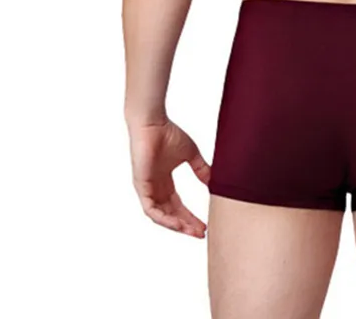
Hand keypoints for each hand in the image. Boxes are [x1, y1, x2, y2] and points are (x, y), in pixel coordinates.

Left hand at [127, 118, 210, 237]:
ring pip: (160, 216)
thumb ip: (201, 169)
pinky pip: (151, 210)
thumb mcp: (191, 155)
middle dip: (186, 225)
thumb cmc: (168, 133)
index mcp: (164, 181)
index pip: (178, 206)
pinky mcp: (141, 187)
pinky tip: (177, 224)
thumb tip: (214, 182)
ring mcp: (147, 189)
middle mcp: (155, 188)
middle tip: (201, 233)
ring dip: (176, 225)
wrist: (153, 123)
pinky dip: (164, 219)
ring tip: (191, 231)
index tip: (204, 225)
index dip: (191, 217)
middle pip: (171, 214)